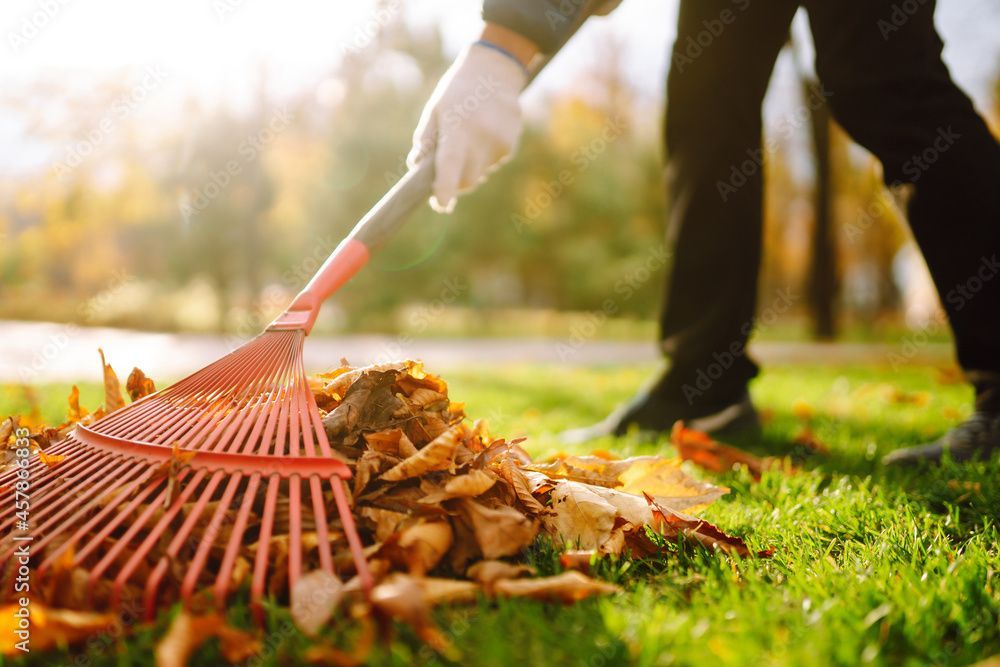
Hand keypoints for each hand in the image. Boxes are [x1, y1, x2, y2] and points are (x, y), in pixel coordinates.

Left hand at [407, 42, 527, 212]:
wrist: (494, 71)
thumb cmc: (457, 91)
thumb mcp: (435, 109)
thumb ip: (426, 139)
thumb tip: (417, 168)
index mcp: (457, 126)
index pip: (450, 164)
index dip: (445, 189)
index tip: (440, 205)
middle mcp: (481, 136)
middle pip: (467, 180)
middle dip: (456, 183)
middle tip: (447, 173)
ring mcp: (499, 141)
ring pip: (480, 173)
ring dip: (470, 167)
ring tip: (469, 139)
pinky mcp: (510, 144)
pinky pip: (492, 164)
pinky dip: (484, 158)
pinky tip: (484, 134)